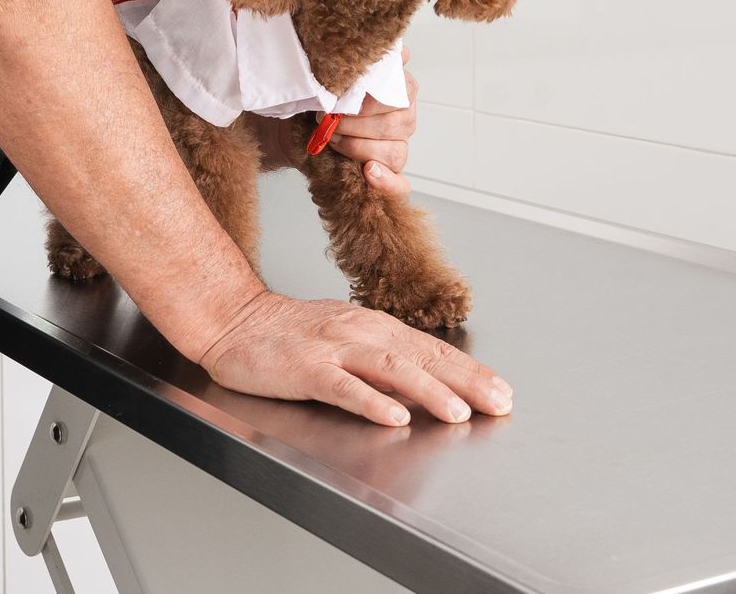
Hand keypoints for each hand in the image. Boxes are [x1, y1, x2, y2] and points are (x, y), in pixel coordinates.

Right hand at [199, 290, 512, 426]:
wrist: (232, 319)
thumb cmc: (287, 334)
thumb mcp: (343, 337)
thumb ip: (382, 358)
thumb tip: (427, 382)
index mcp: (373, 327)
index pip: (432, 350)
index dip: (470, 370)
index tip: (502, 391)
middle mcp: (359, 332)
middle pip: (422, 357)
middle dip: (466, 382)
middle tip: (499, 404)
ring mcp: (332, 349)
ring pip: (391, 369)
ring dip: (429, 390)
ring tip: (458, 412)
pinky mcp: (305, 368)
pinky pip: (344, 387)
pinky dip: (371, 401)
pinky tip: (394, 416)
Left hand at [331, 48, 416, 193]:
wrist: (301, 125)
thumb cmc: (324, 99)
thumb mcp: (337, 75)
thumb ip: (365, 64)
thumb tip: (399, 51)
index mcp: (400, 89)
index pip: (404, 92)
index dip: (371, 101)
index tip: (343, 103)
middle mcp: (404, 117)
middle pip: (398, 124)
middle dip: (357, 124)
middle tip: (329, 121)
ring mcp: (398, 146)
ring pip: (396, 151)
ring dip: (360, 148)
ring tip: (334, 141)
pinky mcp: (388, 172)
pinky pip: (400, 184)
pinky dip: (386, 182)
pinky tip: (369, 173)